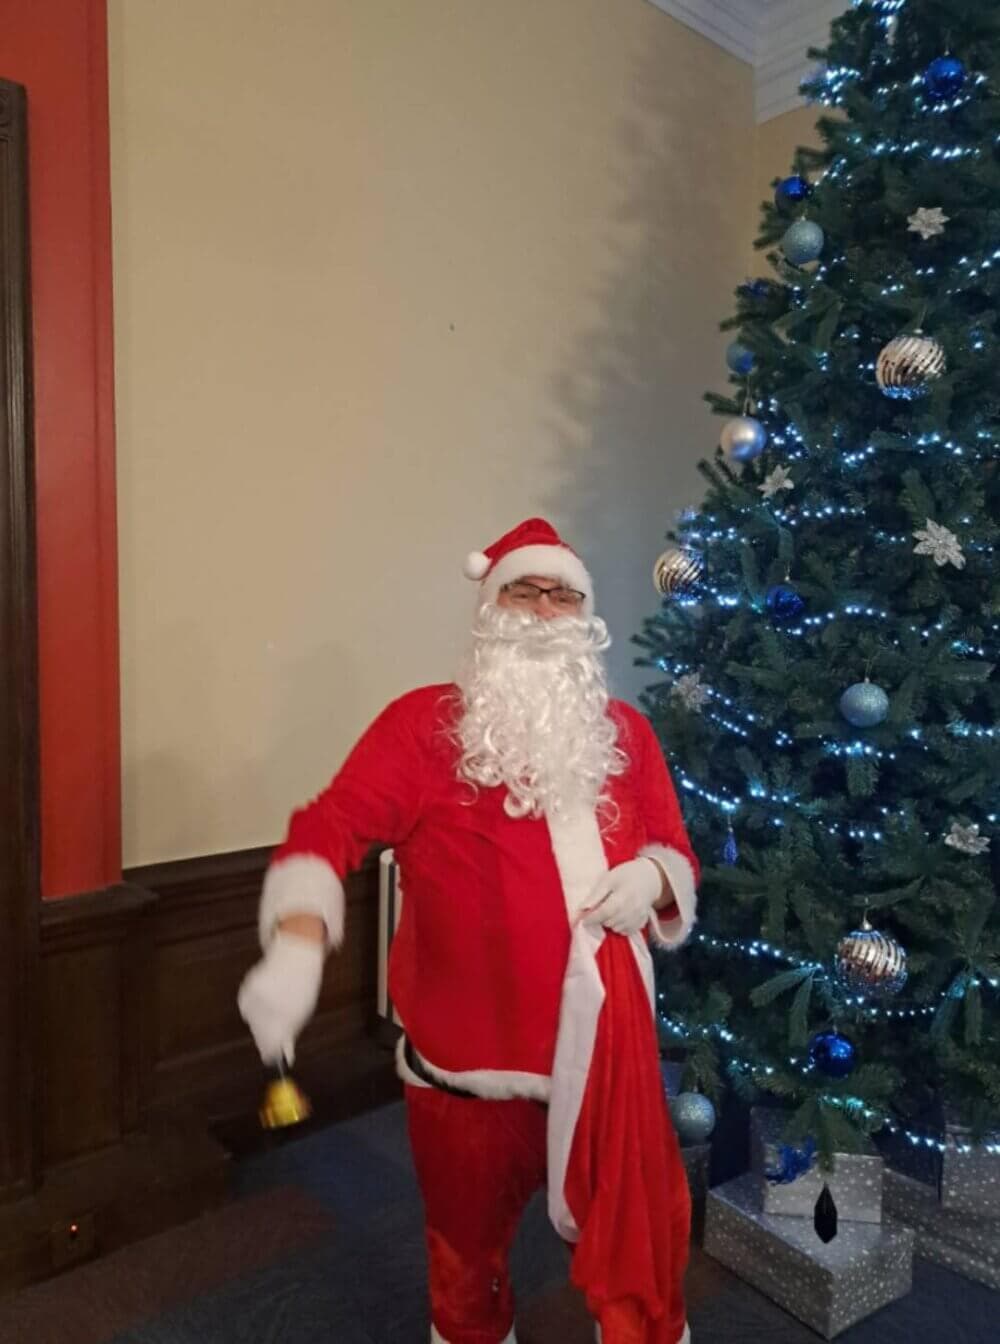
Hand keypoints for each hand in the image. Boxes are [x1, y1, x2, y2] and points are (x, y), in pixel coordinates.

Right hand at [237, 932, 324, 1065]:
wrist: (295, 956)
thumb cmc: (302, 988)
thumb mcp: (302, 1012)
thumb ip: (289, 1032)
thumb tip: (279, 1055)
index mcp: (288, 1013)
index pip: (273, 1042)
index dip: (271, 1053)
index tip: (270, 1058)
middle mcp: (271, 1005)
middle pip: (259, 1034)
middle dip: (264, 1040)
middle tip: (268, 1044)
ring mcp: (257, 995)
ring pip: (252, 1022)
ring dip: (259, 1022)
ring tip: (272, 1011)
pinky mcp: (247, 988)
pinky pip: (245, 1008)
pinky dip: (253, 1009)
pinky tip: (264, 1000)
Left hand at [580, 858, 661, 935]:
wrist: (650, 878)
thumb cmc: (626, 875)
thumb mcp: (609, 878)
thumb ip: (596, 894)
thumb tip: (582, 908)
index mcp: (623, 896)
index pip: (604, 912)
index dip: (591, 918)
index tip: (583, 919)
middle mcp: (632, 909)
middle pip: (609, 922)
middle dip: (600, 919)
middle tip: (598, 910)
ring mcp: (638, 917)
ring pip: (617, 929)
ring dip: (609, 923)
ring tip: (610, 911)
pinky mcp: (642, 922)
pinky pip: (627, 931)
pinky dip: (620, 926)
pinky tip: (618, 916)